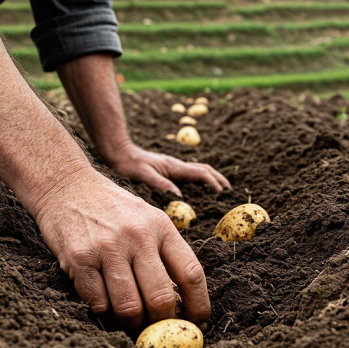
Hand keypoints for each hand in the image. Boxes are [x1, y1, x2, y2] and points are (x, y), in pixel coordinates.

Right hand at [34, 168, 210, 328]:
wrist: (66, 185)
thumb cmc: (111, 208)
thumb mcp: (147, 218)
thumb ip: (164, 252)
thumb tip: (181, 302)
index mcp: (161, 226)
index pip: (191, 273)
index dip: (198, 305)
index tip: (198, 323)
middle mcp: (137, 236)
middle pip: (161, 297)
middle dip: (162, 323)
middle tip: (159, 330)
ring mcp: (107, 247)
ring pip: (129, 307)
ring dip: (132, 324)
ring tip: (130, 323)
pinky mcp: (79, 258)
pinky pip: (97, 303)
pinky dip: (104, 314)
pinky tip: (106, 308)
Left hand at [103, 143, 230, 195]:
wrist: (119, 152)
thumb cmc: (128, 165)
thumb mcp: (142, 176)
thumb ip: (160, 184)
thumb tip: (178, 195)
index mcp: (173, 167)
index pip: (199, 173)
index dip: (212, 182)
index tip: (221, 192)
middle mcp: (176, 165)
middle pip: (203, 170)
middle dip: (217, 179)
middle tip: (229, 190)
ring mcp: (173, 166)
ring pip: (198, 170)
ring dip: (211, 177)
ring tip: (220, 188)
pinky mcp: (168, 169)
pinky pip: (189, 173)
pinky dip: (201, 178)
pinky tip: (199, 187)